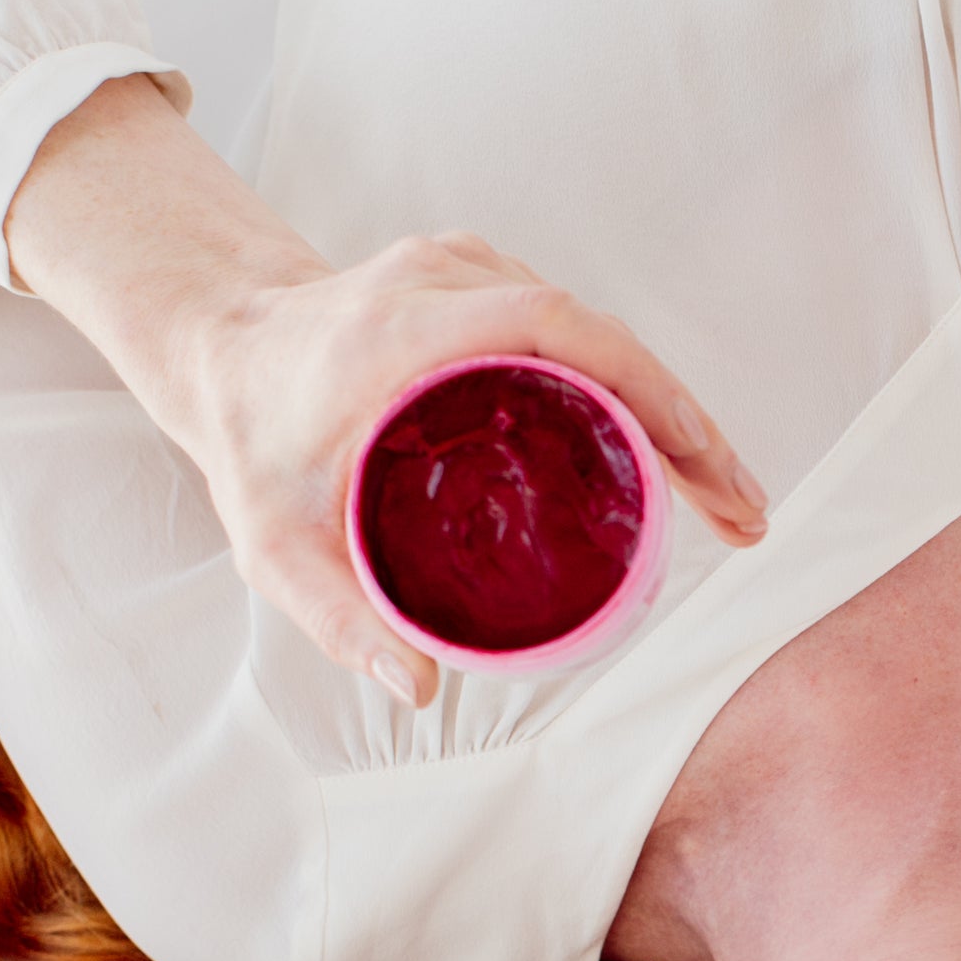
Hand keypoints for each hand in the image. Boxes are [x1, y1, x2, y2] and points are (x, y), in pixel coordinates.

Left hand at [162, 234, 765, 706]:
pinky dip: (631, 391)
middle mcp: (444, 281)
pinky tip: (665, 460)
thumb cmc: (247, 441)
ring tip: (721, 502)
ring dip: (669, 412)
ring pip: (599, 338)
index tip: (703, 465)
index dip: (647, 391)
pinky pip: (577, 335)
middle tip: (743, 515)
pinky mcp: (483, 284)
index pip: (555, 329)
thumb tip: (420, 687)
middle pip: (603, 340)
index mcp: (399, 331)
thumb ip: (335, 616)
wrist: (216, 345)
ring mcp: (468, 272)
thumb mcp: (272, 543)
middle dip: (688, 427)